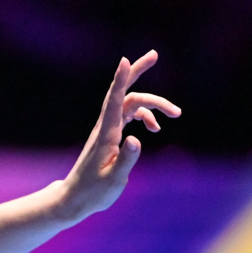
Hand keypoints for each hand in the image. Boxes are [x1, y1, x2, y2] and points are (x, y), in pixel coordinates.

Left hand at [58, 51, 181, 219]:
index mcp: (106, 134)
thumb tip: (137, 139)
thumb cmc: (93, 192)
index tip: (125, 60)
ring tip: (176, 114)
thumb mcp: (114, 180)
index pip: (114, 101)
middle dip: (137, 72)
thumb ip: (127, 160)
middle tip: (154, 54)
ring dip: (153, 104)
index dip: (119, 80)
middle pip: (122, 92)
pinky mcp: (110, 136)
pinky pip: (129, 115)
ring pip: (131, 104)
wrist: (75, 198)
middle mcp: (105, 127)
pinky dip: (145, 116)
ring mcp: (107, 130)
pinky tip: (156, 128)